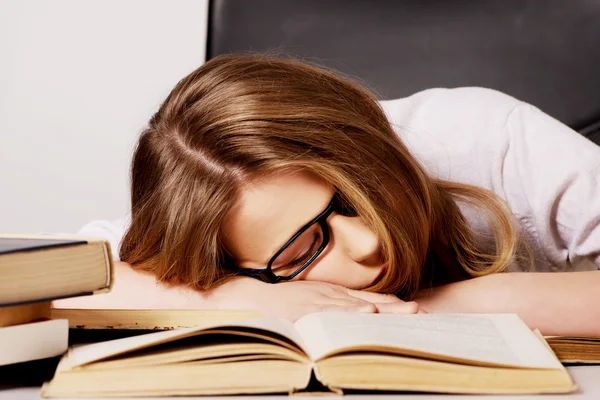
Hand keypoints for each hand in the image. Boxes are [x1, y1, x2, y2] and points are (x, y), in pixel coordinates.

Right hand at [233, 280, 419, 320]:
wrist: (255, 298)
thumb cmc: (286, 302)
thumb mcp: (316, 299)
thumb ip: (339, 305)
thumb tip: (369, 312)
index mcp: (336, 294)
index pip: (372, 300)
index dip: (395, 305)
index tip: (418, 310)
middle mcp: (333, 295)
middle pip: (371, 302)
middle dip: (397, 308)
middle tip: (421, 311)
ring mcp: (321, 300)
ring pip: (357, 306)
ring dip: (382, 309)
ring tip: (405, 311)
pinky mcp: (307, 308)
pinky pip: (332, 311)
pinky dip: (350, 311)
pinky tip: (366, 313)